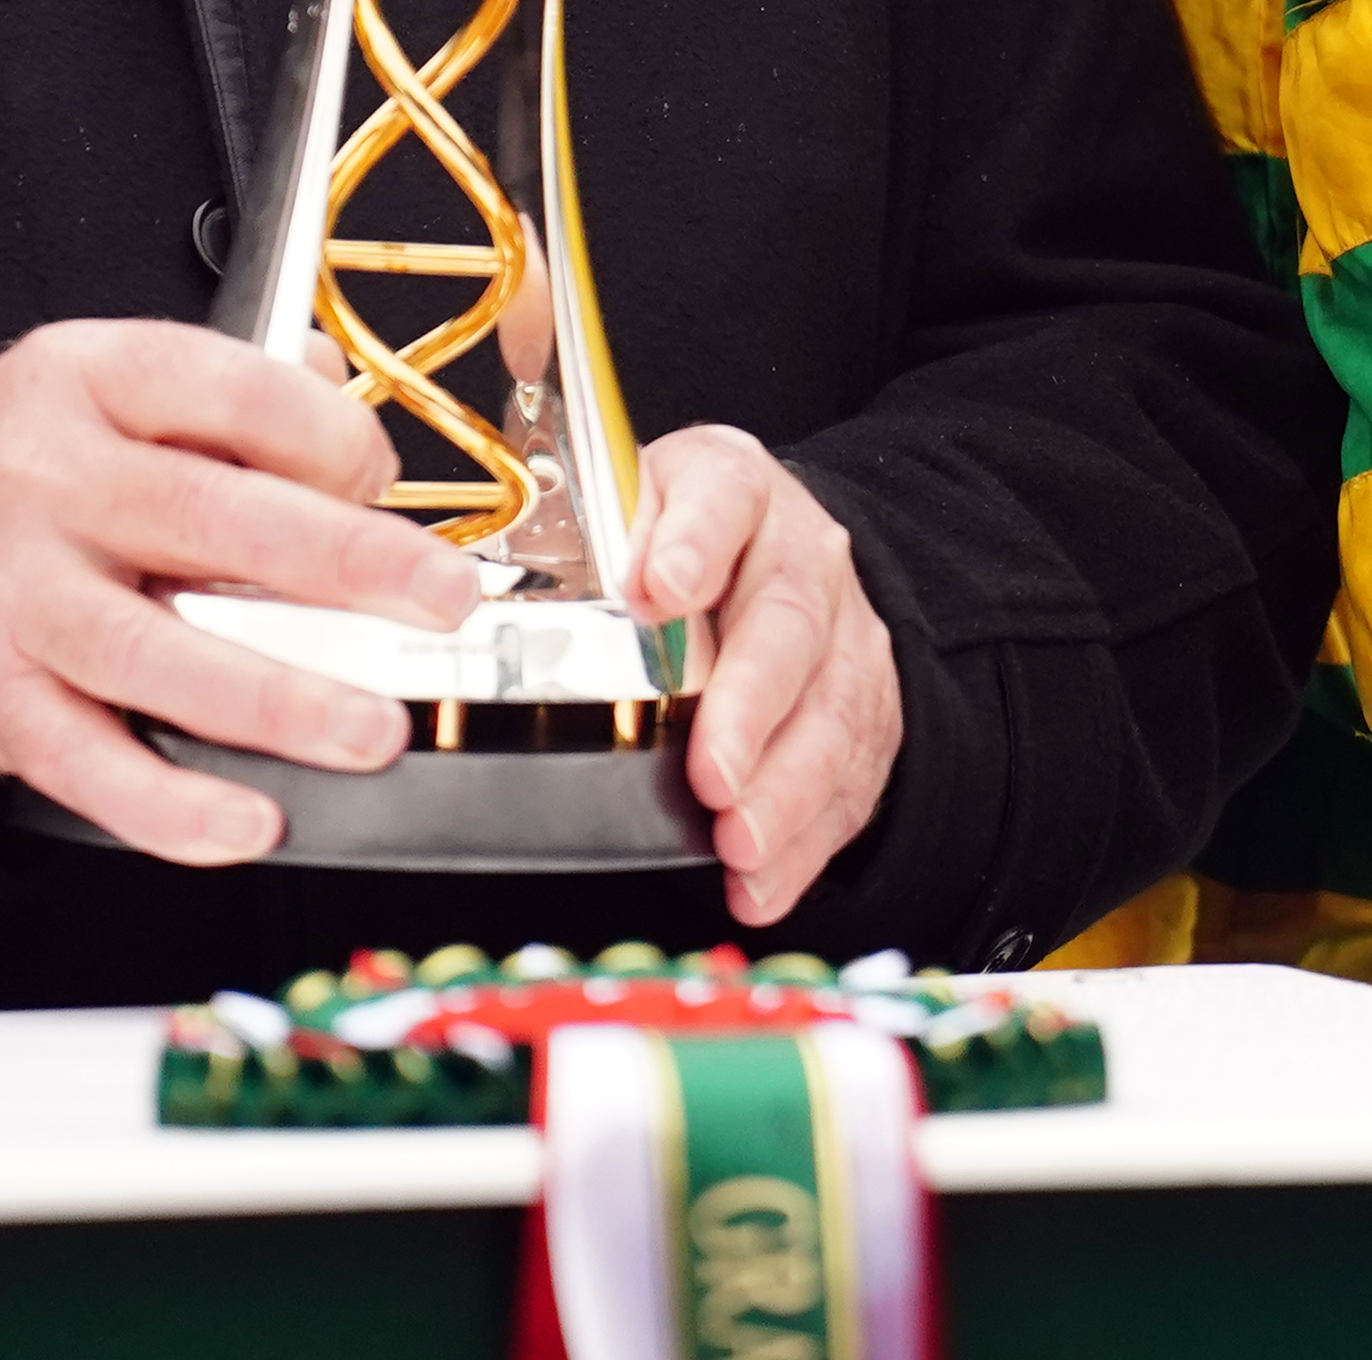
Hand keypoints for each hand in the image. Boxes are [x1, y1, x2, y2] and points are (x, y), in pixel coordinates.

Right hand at [0, 317, 479, 864]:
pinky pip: (85, 761)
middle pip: (212, 520)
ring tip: (369, 730)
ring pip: (152, 653)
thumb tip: (359, 443)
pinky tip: (246, 822)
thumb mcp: (119, 382)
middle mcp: (45, 483)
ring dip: (276, 700)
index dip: (330, 436)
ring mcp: (14, 596)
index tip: (385, 478)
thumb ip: (243, 394)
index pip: (233, 391)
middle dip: (346, 565)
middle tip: (440, 601)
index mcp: (91, 378)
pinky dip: (168, 805)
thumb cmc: (37, 461)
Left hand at [625, 425, 900, 927]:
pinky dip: (805, 844)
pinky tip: (760, 884)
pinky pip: (849, 780)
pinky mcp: (868, 710)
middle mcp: (803, 555)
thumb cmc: (672, 541)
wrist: (776, 552)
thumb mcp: (624, 508)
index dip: (696, 541)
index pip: (723, 496)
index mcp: (732, 487)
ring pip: (832, 711)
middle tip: (713, 774)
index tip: (659, 590)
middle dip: (750, 707)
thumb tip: (504, 602)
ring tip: (739, 845)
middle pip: (788, 623)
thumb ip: (586, 544)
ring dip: (785, 790)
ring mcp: (845, 634)